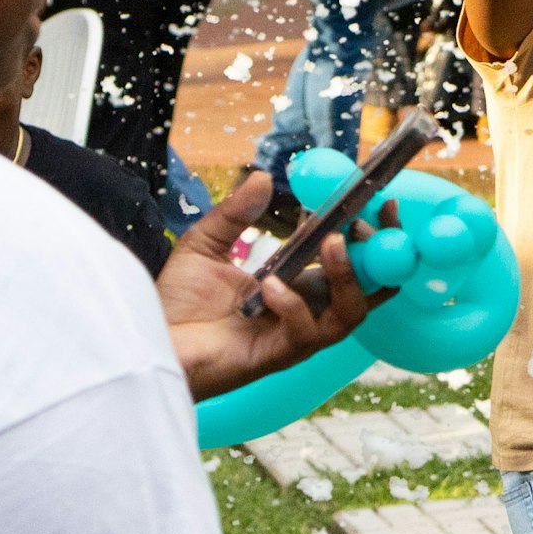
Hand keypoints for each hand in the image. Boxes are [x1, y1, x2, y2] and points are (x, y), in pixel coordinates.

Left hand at [160, 172, 379, 403]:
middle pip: (371, 290)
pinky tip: (270, 284)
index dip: (375, 235)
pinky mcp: (277, 356)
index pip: (355, 263)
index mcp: (299, 286)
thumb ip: (236, 213)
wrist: (150, 343)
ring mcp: (296, 337)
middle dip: (381, 254)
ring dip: (348, 276)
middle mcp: (307, 311)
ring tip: (331, 243)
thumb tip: (265, 177)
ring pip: (350, 313)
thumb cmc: (177, 304)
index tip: (382, 202)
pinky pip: (305, 332)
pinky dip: (294, 304)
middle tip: (365, 223)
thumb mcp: (205, 244)